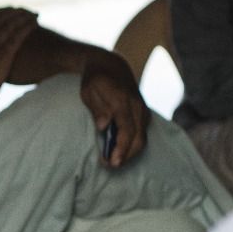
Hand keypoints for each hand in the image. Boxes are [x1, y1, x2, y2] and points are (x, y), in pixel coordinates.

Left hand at [80, 51, 148, 166]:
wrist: (111, 65)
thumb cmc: (95, 80)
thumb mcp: (89, 91)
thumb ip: (97, 108)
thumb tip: (103, 126)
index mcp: (123, 101)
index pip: (127, 130)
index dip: (121, 148)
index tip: (113, 162)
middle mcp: (137, 107)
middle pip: (138, 138)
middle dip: (126, 155)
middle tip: (110, 166)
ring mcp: (142, 110)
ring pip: (142, 138)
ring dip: (129, 153)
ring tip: (113, 161)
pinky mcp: (143, 113)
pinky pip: (142, 133)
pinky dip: (133, 145)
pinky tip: (120, 152)